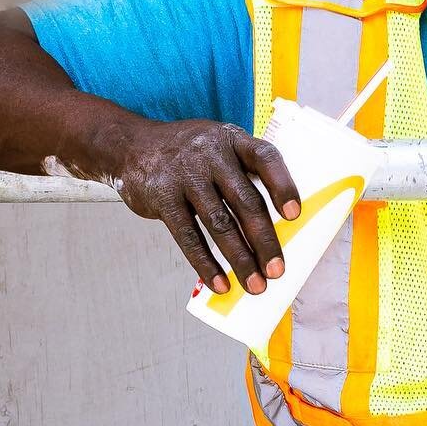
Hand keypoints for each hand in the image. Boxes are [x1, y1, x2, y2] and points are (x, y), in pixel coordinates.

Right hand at [114, 119, 300, 294]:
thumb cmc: (188, 157)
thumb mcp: (218, 150)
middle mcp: (211, 154)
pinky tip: (220, 283)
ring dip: (240, 259)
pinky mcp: (163, 197)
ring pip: (219, 223)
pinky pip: (188, 236)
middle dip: (264, 241)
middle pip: (245, 201)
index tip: (295, 215)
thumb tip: (274, 233)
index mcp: (233, 141)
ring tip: (254, 285)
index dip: (282, 185)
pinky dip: (205, 264)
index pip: (265, 158)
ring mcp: (185, 174)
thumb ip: (244, 178)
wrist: (131, 146)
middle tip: (277, 271)